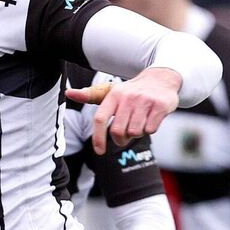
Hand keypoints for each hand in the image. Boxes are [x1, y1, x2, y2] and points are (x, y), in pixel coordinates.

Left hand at [66, 67, 181, 150]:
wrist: (161, 78)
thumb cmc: (132, 90)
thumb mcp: (111, 91)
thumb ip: (90, 95)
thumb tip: (68, 93)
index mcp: (113, 95)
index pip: (100, 119)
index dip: (98, 138)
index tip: (99, 151)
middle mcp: (128, 97)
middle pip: (118, 131)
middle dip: (121, 139)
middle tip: (125, 135)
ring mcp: (145, 101)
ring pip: (134, 132)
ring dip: (136, 133)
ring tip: (139, 122)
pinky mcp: (160, 106)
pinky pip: (150, 130)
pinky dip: (149, 130)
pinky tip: (150, 119)